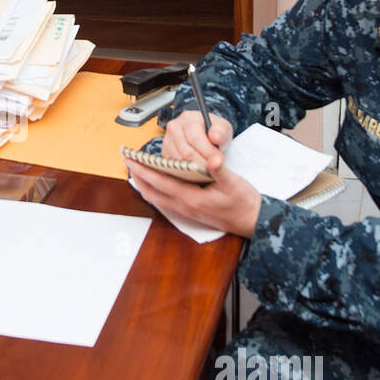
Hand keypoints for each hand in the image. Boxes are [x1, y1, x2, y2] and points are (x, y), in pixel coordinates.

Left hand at [126, 154, 261, 238]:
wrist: (251, 221)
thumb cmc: (243, 202)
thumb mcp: (234, 182)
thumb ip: (220, 170)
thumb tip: (213, 158)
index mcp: (193, 199)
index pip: (161, 183)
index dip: (145, 170)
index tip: (132, 159)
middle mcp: (185, 207)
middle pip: (152, 193)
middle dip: (138, 176)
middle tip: (128, 161)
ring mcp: (186, 211)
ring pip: (156, 198)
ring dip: (145, 184)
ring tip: (137, 169)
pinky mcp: (189, 211)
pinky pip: (164, 200)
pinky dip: (155, 189)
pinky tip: (154, 180)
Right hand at [162, 110, 233, 167]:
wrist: (205, 136)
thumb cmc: (214, 132)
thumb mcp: (223, 128)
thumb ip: (221, 132)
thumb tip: (215, 137)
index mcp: (188, 118)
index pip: (195, 137)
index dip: (208, 151)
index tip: (219, 160)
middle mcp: (174, 128)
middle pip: (186, 151)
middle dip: (203, 163)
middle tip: (215, 170)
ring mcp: (167, 141)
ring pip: (180, 161)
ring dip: (195, 170)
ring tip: (208, 171)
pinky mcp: (165, 154)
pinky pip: (174, 167)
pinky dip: (187, 173)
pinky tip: (198, 173)